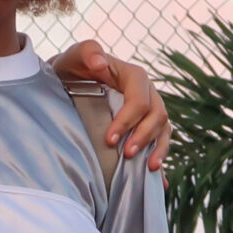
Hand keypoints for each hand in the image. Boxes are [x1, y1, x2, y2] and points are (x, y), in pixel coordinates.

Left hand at [46, 37, 171, 169]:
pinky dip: (160, 158)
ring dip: (158, 149)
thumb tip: (100, 62)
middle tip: (126, 155)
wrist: (69, 83)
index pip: (139, 99)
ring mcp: (149, 110)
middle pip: (157, 115)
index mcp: (133, 76)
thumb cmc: (73, 69)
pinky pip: (160, 141)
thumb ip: (87, 52)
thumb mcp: (74, 57)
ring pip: (164, 129)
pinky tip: (159, 180)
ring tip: (149, 168)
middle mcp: (147, 93)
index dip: (128, 120)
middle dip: (144, 136)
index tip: (109, 139)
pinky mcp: (146, 126)